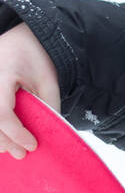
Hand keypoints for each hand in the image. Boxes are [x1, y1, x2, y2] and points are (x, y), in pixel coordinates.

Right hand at [0, 23, 61, 158]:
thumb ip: (49, 105)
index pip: (2, 112)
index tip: (32, 145)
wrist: (20, 38)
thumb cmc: (35, 57)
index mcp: (2, 74)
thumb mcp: (48, 79)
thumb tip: (51, 134)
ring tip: (14, 149)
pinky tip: (4, 140)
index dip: (16, 133)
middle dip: (5, 141)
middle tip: (22, 154)